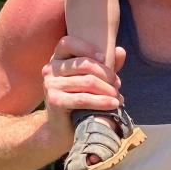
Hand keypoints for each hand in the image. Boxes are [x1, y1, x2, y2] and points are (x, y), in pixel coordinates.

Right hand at [42, 36, 125, 151]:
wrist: (61, 128)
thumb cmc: (80, 96)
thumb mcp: (94, 77)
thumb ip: (106, 63)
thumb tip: (120, 51)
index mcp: (57, 58)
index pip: (67, 42)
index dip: (87, 47)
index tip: (105, 58)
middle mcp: (50, 69)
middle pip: (85, 64)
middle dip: (107, 74)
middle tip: (118, 84)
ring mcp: (50, 85)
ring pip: (87, 82)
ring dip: (108, 90)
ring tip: (118, 97)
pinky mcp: (54, 101)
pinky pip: (84, 98)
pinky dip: (102, 101)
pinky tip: (114, 104)